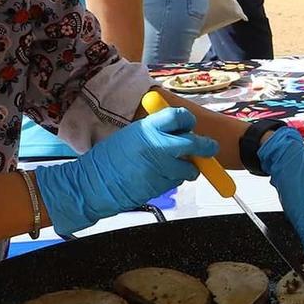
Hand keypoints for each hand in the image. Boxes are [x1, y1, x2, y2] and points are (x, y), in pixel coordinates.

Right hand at [34, 107, 216, 235]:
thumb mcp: (131, 134)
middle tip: (210, 148)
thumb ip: (155, 130)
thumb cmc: (109, 158)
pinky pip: (175, 182)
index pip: (180, 117)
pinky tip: (157, 177)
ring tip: (172, 167)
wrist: (93, 184)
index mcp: (149, 128)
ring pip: (189, 168)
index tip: (189, 126)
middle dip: (206, 147)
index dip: (188, 121)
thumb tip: (176, 129)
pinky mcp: (160, 186)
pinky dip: (172, 180)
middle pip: (195, 143)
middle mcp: (158, 146)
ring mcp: (161, 168)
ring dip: (187, 168)